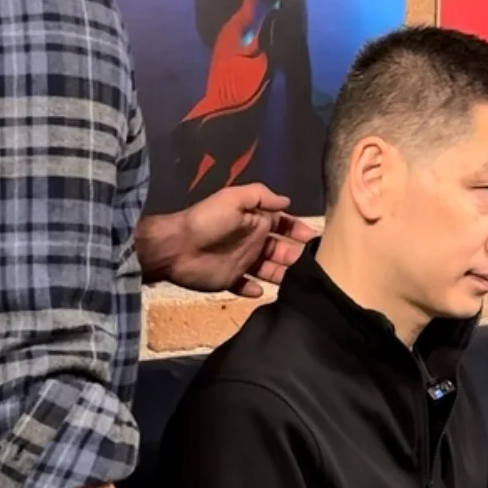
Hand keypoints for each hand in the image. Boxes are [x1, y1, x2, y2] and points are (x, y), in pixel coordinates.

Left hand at [135, 186, 314, 297]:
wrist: (175, 247)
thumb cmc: (207, 221)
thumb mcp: (234, 198)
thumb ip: (261, 196)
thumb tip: (287, 201)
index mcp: (255, 221)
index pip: (282, 224)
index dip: (297, 229)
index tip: (312, 238)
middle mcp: (252, 241)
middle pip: (280, 249)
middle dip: (295, 255)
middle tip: (309, 264)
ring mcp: (241, 262)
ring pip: (269, 269)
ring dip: (281, 274)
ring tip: (294, 280)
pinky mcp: (230, 280)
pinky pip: (246, 287)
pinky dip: (255, 290)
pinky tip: (262, 291)